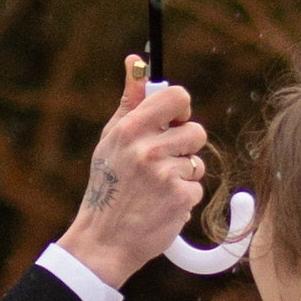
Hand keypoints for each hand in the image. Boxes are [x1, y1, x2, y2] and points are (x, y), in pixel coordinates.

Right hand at [56, 52, 210, 288]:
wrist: (103, 240)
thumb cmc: (107, 185)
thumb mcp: (110, 139)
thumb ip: (130, 101)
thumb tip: (136, 60)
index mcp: (131, 128)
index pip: (178, 97)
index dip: (181, 108)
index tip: (173, 121)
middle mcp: (148, 148)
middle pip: (196, 131)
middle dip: (184, 146)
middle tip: (161, 162)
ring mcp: (166, 174)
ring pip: (197, 162)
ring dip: (183, 174)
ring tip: (156, 187)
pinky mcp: (180, 198)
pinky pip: (196, 188)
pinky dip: (182, 198)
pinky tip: (160, 205)